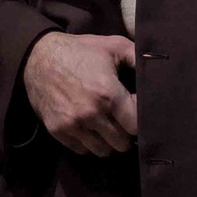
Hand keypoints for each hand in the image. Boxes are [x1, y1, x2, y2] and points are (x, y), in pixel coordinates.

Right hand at [22, 32, 136, 155]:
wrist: (38, 57)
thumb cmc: (80, 50)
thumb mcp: (114, 45)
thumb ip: (139, 58)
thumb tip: (158, 70)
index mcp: (108, 94)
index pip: (136, 126)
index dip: (139, 118)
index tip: (134, 109)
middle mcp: (91, 114)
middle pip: (122, 143)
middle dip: (125, 132)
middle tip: (121, 120)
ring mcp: (73, 125)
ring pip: (103, 151)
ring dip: (108, 141)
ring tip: (106, 125)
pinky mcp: (58, 131)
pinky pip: (82, 150)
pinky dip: (88, 142)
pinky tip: (89, 127)